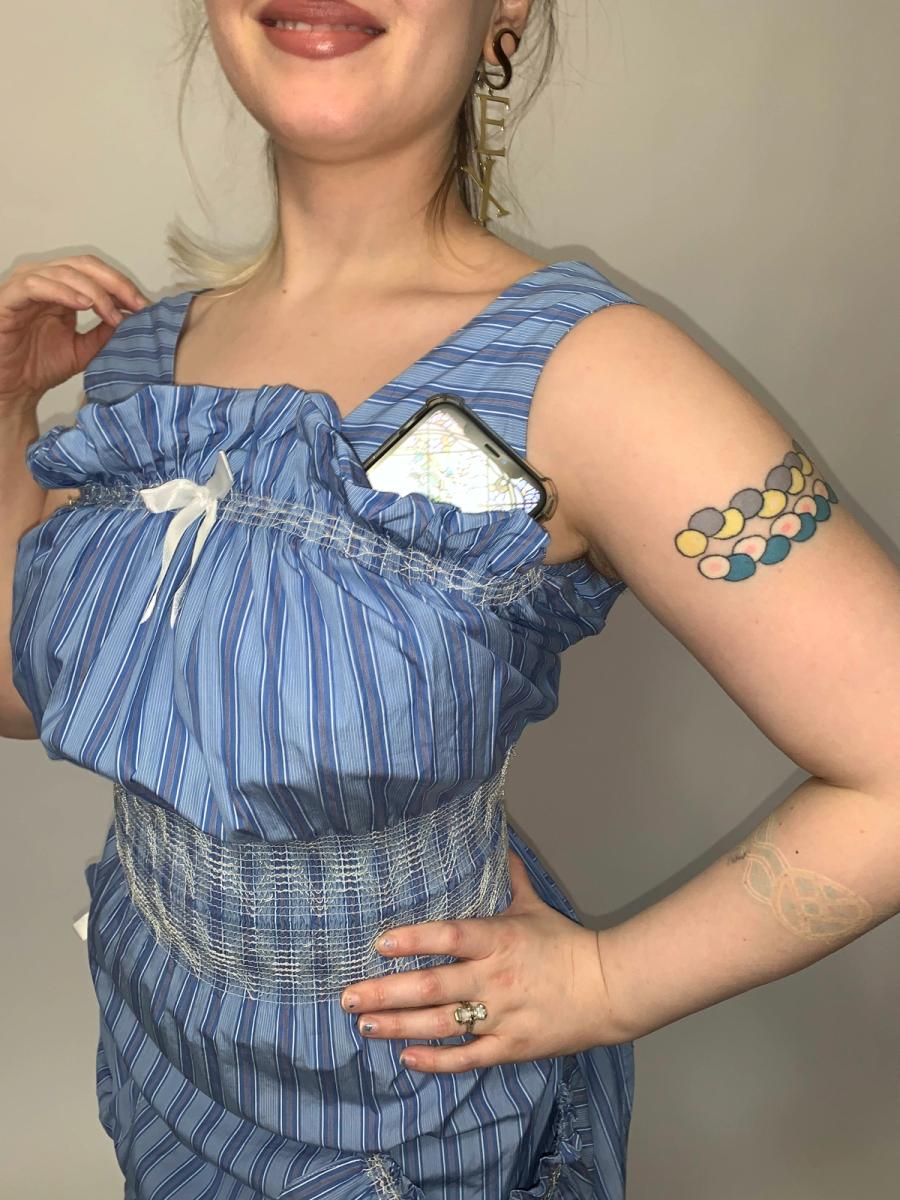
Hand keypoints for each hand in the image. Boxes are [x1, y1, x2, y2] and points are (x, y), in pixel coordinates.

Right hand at [0, 254, 149, 410]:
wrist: (13, 389)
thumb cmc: (39, 367)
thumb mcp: (84, 349)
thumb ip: (104, 332)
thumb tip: (133, 318)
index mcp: (62, 290)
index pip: (96, 273)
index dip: (122, 286)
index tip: (145, 306)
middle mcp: (44, 282)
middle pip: (84, 265)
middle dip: (114, 283)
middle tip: (135, 304)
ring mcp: (24, 287)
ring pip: (63, 271)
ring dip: (92, 290)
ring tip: (111, 312)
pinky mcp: (8, 298)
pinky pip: (34, 285)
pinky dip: (61, 291)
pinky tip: (82, 305)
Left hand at [339, 848, 625, 1072]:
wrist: (608, 989)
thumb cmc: (566, 945)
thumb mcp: (534, 906)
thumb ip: (510, 878)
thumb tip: (497, 841)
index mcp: (498, 939)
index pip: (449, 937)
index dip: (414, 939)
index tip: (379, 942)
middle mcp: (494, 978)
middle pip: (432, 987)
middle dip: (385, 992)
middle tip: (348, 995)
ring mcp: (501, 1016)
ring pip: (441, 1024)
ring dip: (399, 1025)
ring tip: (365, 1024)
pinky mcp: (510, 1047)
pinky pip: (467, 1057)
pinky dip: (436, 1061)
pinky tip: (406, 1056)